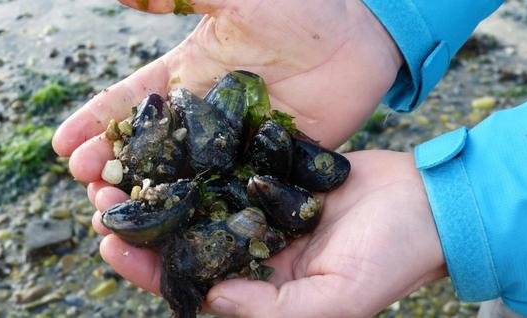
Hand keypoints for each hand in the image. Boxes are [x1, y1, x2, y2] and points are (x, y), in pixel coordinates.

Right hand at [53, 0, 402, 231]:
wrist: (361, 35)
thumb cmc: (300, 9)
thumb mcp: (236, 1)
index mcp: (189, 79)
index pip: (131, 104)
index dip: (96, 124)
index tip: (64, 147)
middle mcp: (207, 118)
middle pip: (153, 151)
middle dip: (118, 171)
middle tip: (92, 193)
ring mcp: (238, 145)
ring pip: (188, 179)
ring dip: (157, 201)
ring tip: (124, 220)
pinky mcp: (271, 164)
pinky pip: (236, 191)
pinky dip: (211, 212)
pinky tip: (189, 231)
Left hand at [91, 150, 445, 316]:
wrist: (424, 206)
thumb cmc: (388, 259)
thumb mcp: (335, 301)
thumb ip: (273, 312)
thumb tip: (211, 298)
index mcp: (263, 292)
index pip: (194, 285)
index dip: (150, 270)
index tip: (111, 244)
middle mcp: (256, 255)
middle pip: (189, 243)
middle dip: (146, 227)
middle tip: (102, 202)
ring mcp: (264, 214)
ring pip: (203, 205)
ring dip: (166, 191)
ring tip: (125, 172)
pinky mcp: (275, 179)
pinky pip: (230, 172)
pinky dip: (201, 162)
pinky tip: (175, 146)